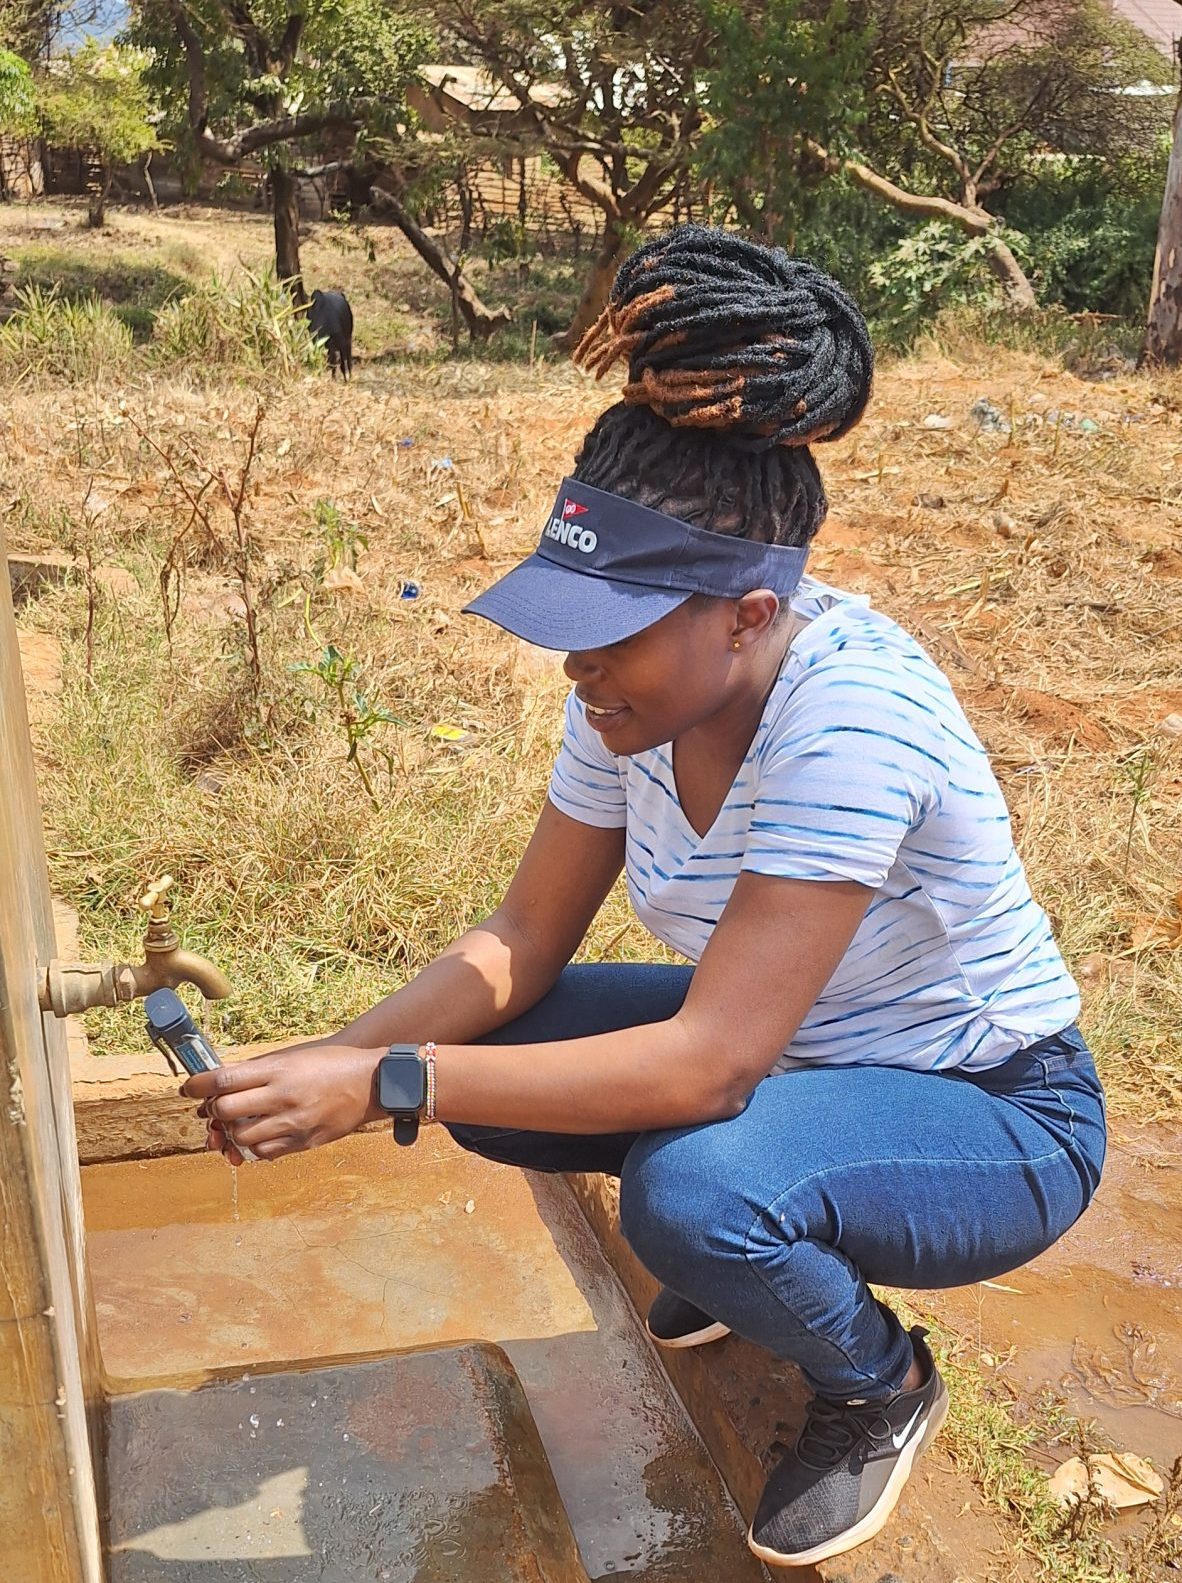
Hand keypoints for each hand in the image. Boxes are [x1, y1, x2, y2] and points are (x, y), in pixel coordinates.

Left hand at [181, 1041, 386, 1162]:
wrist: (372, 1083)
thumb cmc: (332, 1063)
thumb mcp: (294, 1057)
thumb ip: (260, 1070)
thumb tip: (223, 1078)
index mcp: (280, 1070)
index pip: (224, 1079)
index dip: (198, 1084)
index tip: (188, 1087)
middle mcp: (283, 1097)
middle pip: (226, 1110)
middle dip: (213, 1109)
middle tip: (215, 1106)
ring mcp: (293, 1123)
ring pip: (241, 1136)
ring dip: (231, 1131)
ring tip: (236, 1122)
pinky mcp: (302, 1142)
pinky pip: (264, 1152)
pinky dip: (253, 1146)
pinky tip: (257, 1135)